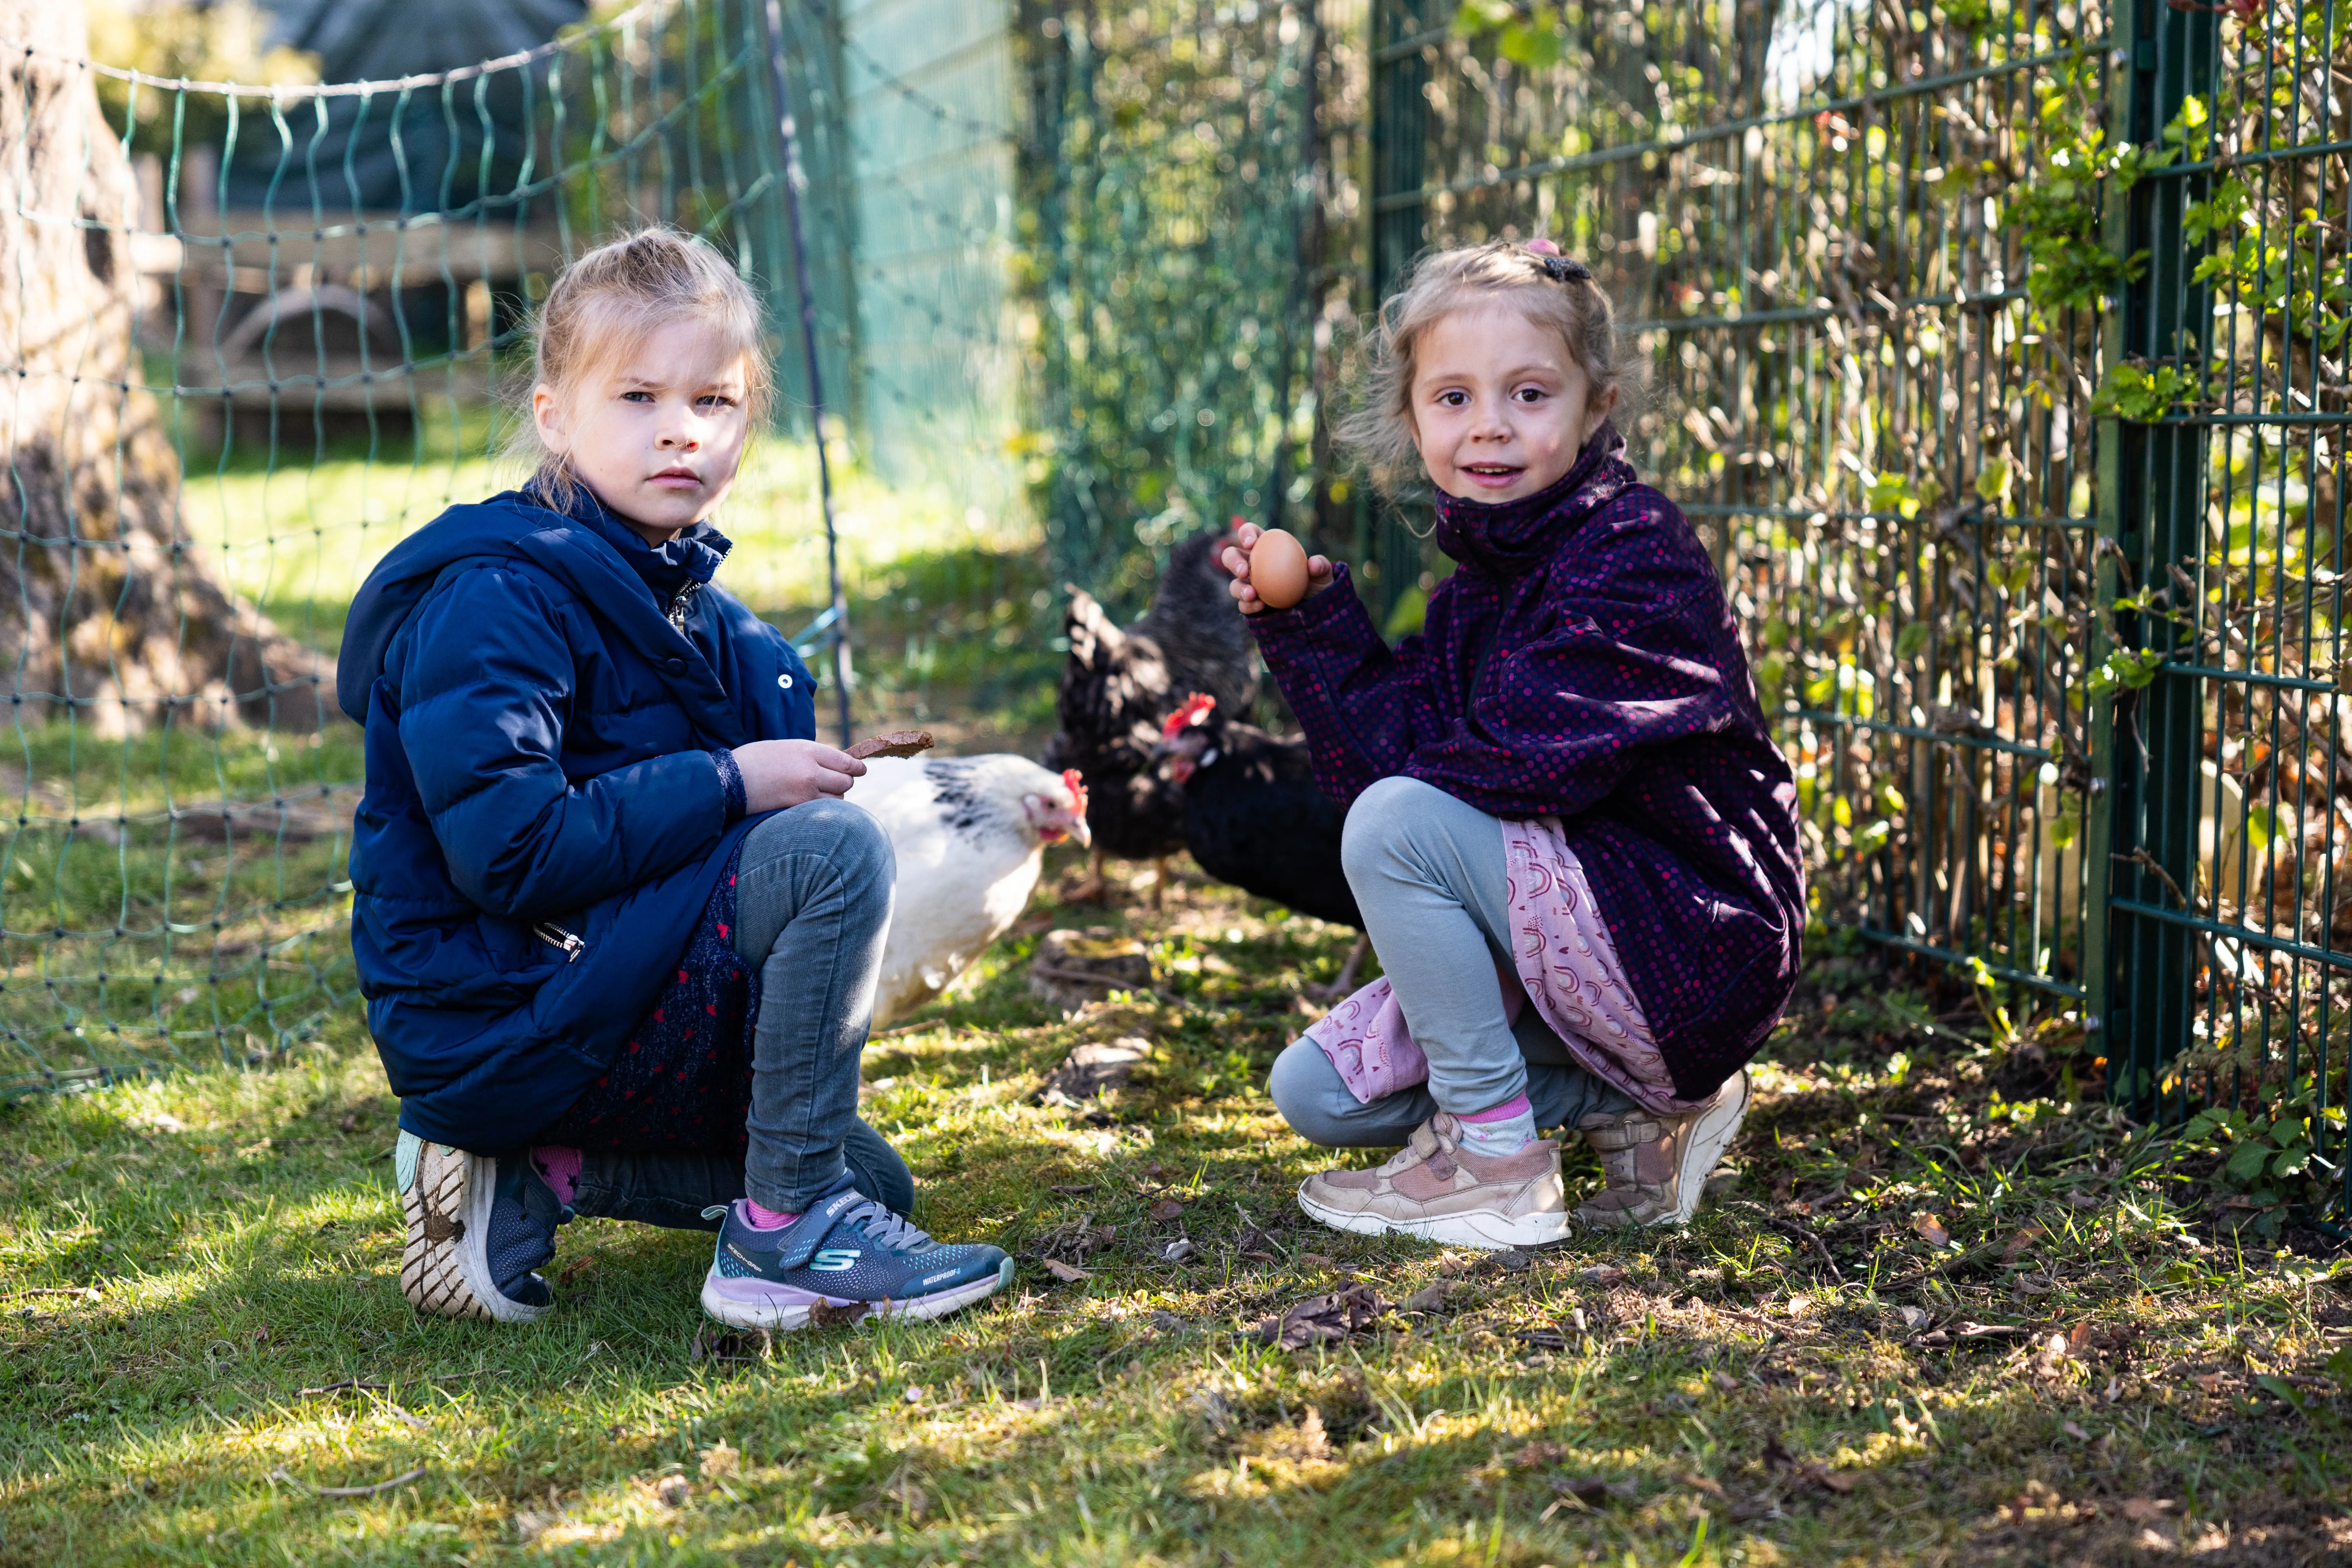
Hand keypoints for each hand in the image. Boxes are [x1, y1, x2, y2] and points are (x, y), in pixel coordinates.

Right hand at [732, 739, 864, 811]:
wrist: (729, 780)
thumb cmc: (753, 761)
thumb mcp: (785, 748)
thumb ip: (809, 755)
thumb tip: (831, 765)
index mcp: (807, 750)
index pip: (845, 761)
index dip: (856, 768)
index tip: (861, 770)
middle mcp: (811, 770)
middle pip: (845, 781)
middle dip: (843, 783)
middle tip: (835, 784)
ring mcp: (806, 791)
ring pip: (838, 799)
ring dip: (833, 798)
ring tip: (818, 795)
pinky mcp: (798, 809)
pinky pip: (823, 811)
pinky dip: (823, 810)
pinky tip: (812, 807)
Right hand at [1217, 522, 1335, 614]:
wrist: (1314, 608)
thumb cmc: (1316, 583)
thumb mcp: (1323, 574)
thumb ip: (1321, 566)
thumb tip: (1313, 564)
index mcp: (1266, 547)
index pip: (1250, 534)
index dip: (1246, 534)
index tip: (1251, 543)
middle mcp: (1252, 564)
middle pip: (1232, 556)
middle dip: (1233, 560)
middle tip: (1244, 571)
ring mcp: (1249, 585)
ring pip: (1234, 583)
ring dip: (1239, 588)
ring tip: (1252, 594)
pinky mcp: (1250, 603)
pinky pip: (1243, 604)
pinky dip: (1248, 605)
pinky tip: (1260, 606)